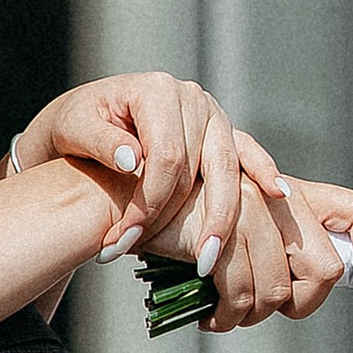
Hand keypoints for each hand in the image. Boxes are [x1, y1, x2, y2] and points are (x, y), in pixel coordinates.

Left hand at [16, 74, 249, 274]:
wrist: (88, 120)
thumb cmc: (77, 124)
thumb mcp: (75, 127)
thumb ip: (102, 141)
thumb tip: (133, 160)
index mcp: (156, 91)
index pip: (165, 156)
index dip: (146, 203)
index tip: (123, 241)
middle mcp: (191, 98)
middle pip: (200, 168)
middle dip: (184, 221)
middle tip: (165, 262)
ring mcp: (212, 115)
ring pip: (227, 171)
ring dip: (220, 219)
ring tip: (206, 261)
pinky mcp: (223, 133)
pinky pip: (248, 153)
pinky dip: (264, 172)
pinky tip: (276, 195)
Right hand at [172, 165, 352, 329]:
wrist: (136, 202)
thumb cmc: (192, 225)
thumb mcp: (246, 227)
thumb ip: (285, 246)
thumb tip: (320, 285)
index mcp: (295, 194)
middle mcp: (279, 195)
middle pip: (327, 269)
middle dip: (302, 304)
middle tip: (267, 308)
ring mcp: (252, 208)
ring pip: (280, 291)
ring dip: (253, 316)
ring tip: (227, 313)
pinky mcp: (222, 228)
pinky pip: (241, 296)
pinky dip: (227, 318)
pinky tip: (211, 317)